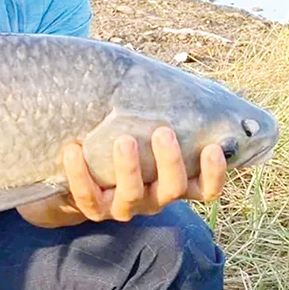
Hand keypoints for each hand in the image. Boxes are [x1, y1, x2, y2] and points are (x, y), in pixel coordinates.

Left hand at [18, 127, 226, 227]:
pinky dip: (80, 172)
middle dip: (170, 161)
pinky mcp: (93, 209)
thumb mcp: (142, 134)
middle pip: (173, 189)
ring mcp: (124, 207)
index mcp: (171, 183)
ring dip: (130, 168)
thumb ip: (159, 115)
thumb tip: (178, 80)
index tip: (213, 147)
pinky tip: (74, 148)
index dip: (214, 174)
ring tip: (124, 140)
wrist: (77, 182)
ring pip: (133, 194)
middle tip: (163, 131)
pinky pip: (87, 196)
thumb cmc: (119, 146)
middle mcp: (153, 199)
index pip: (204, 189)